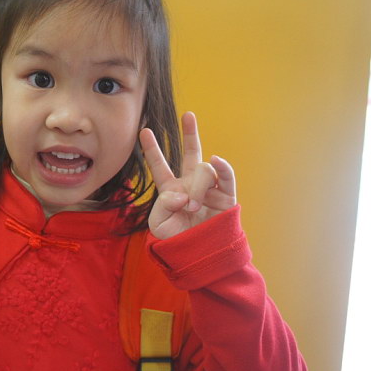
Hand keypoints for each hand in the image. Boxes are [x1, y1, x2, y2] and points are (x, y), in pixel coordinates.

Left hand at [139, 112, 236, 239]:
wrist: (200, 256)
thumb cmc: (178, 241)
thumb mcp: (159, 225)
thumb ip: (163, 205)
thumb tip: (183, 193)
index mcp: (171, 189)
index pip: (160, 166)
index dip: (152, 149)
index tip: (144, 131)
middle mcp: (191, 184)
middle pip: (191, 153)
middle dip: (190, 133)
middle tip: (188, 115)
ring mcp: (210, 188)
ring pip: (204, 171)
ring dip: (198, 188)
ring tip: (194, 206)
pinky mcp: (226, 196)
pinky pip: (226, 176)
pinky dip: (223, 167)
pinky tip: (217, 160)